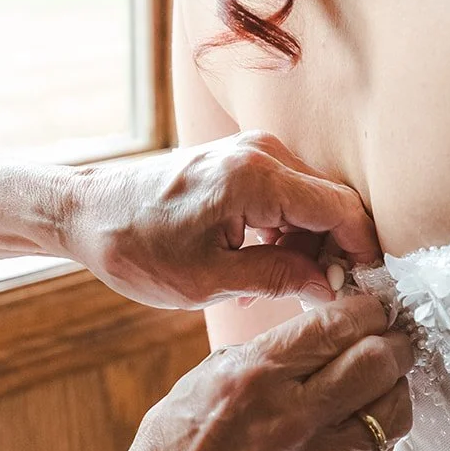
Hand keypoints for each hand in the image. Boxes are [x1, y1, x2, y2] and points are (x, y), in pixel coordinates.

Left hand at [60, 131, 378, 308]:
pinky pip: (285, 196)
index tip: (363, 290)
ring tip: (271, 286)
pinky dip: (283, 233)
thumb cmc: (135, 247)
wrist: (86, 213)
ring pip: (310, 203)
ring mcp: (251, 152)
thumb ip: (280, 279)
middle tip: (313, 299)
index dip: (361, 252)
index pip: (342, 210)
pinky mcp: (240, 160)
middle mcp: (261, 153)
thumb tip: (330, 287)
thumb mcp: (209, 281)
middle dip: (330, 254)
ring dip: (304, 247)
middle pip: (330, 205)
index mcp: (256, 177)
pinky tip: (256, 266)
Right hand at [98, 294, 413, 450]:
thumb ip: (274, 350)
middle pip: (379, 362)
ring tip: (383, 379)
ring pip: (395, 410)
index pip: (339, 326)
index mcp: (258, 377)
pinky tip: (365, 418)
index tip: (376, 307)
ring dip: (395, 386)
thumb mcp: (212, 374)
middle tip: (392, 337)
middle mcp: (294, 419)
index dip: (370, 309)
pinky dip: (381, 427)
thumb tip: (328, 330)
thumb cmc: (180, 445)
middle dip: (394, 341)